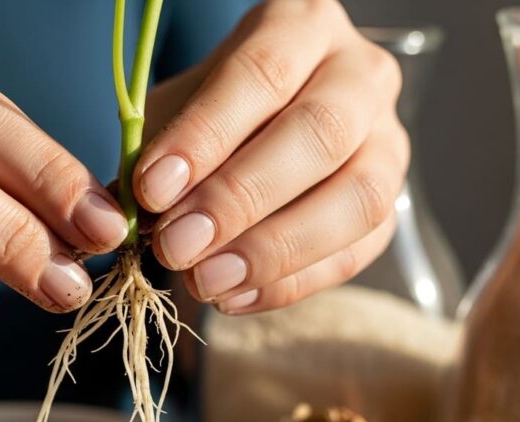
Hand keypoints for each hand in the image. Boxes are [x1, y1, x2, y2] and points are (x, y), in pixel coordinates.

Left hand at [137, 0, 406, 313]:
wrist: (272, 117)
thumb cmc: (219, 106)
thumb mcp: (179, 106)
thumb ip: (157, 150)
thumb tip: (127, 216)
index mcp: (302, 24)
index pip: (262, 74)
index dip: (207, 136)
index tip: (154, 190)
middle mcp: (360, 73)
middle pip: (320, 134)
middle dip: (241, 199)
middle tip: (178, 247)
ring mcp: (388, 138)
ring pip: (358, 197)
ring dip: (274, 250)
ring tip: (205, 281)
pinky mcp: (392, 201)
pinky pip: (358, 249)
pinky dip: (293, 282)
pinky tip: (235, 297)